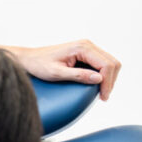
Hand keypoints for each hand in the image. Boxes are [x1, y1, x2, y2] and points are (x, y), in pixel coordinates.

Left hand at [0, 39, 120, 100]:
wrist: (28, 58)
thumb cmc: (39, 65)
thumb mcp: (56, 73)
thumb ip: (78, 75)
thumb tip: (99, 78)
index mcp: (82, 48)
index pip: (106, 65)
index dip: (107, 83)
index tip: (102, 97)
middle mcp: (87, 45)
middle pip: (112, 63)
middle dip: (110, 81)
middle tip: (103, 97)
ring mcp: (87, 47)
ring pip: (110, 63)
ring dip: (109, 78)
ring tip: (101, 93)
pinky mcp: (85, 52)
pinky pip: (101, 63)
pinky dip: (103, 74)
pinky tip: (96, 85)